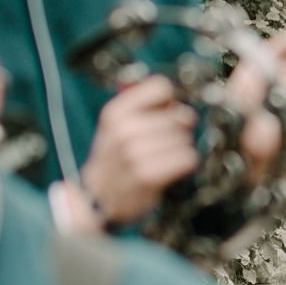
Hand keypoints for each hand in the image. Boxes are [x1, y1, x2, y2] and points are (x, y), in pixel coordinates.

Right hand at [80, 76, 199, 225]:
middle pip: (178, 116)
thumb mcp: (115, 124)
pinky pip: (187, 158)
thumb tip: (164, 86)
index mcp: (116, 112)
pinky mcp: (148, 176)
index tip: (167, 113)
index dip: (170, 102)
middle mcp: (124, 130)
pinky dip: (186, 163)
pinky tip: (173, 167)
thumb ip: (136, 101)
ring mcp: (135, 154)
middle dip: (180, 129)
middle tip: (168, 141)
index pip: (161, 88)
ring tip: (167, 156)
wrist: (98, 197)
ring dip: (182, 147)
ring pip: (185, 138)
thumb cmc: (113, 157)